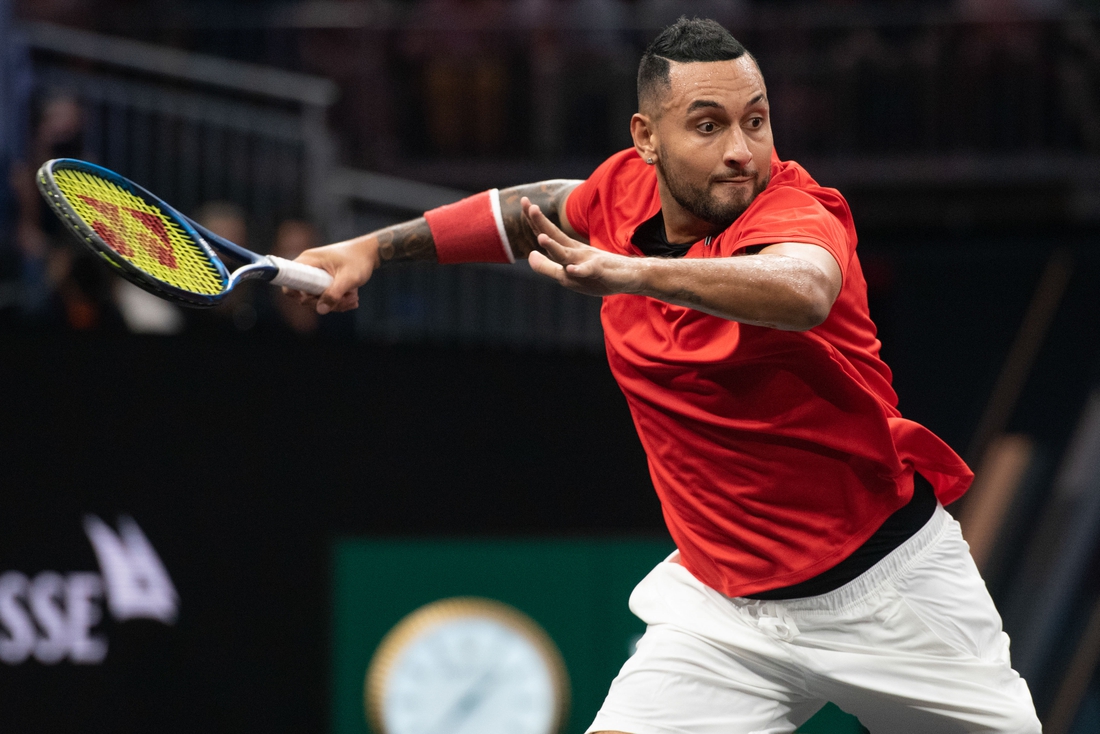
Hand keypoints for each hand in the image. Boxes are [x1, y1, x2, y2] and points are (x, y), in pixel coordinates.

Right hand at [287, 235, 380, 313]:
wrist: (371, 253)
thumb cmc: (359, 260)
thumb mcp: (348, 278)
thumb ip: (334, 294)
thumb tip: (320, 310)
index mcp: (309, 261)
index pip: (289, 279)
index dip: (296, 293)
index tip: (314, 299)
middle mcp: (309, 267)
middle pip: (305, 294)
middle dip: (325, 302)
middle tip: (346, 300)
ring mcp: (316, 274)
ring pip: (317, 298)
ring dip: (336, 303)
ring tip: (353, 298)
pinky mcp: (324, 280)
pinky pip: (325, 296)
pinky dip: (338, 300)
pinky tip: (352, 297)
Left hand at [522, 197, 643, 296]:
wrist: (632, 276)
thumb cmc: (599, 275)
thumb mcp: (569, 274)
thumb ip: (548, 266)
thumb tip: (529, 255)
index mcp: (569, 251)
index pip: (548, 233)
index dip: (534, 220)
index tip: (524, 202)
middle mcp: (576, 253)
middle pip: (555, 236)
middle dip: (541, 223)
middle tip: (529, 206)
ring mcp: (588, 261)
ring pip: (568, 254)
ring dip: (554, 247)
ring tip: (541, 238)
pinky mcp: (600, 272)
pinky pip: (588, 271)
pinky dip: (579, 270)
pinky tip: (570, 269)